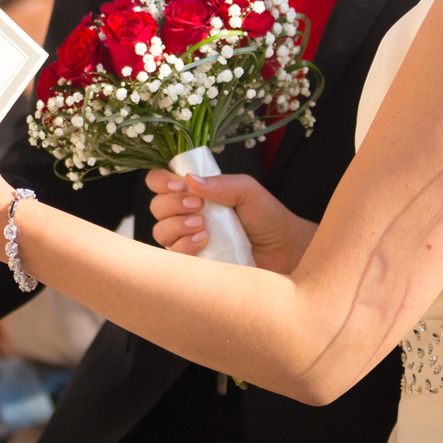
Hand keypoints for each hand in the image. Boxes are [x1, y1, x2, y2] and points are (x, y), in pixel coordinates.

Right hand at [145, 168, 318, 274]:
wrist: (285, 251)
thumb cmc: (268, 217)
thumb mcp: (248, 191)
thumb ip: (221, 184)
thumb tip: (191, 180)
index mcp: (196, 192)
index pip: (160, 181)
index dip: (161, 181)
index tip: (179, 186)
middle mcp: (186, 214)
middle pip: (156, 206)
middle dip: (173, 204)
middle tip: (198, 206)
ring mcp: (188, 239)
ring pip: (160, 231)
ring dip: (177, 225)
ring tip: (203, 226)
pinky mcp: (194, 262)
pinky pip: (172, 255)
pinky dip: (184, 246)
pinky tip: (203, 242)